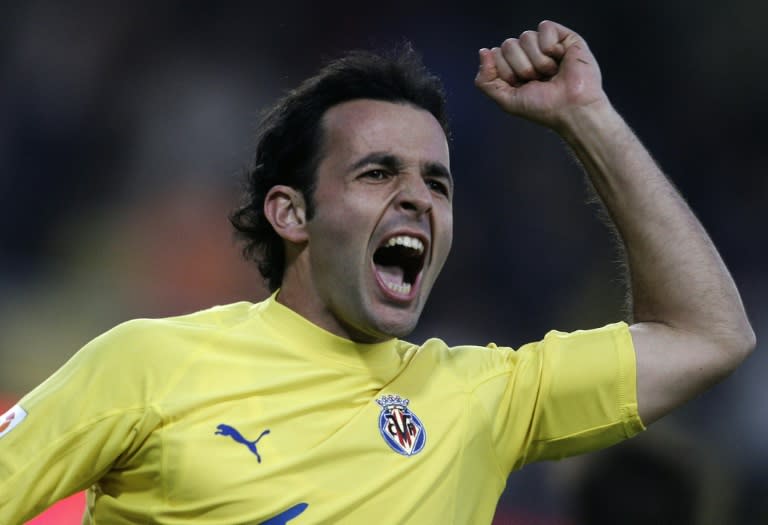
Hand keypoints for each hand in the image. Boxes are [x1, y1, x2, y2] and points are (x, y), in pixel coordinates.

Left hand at [474, 20, 608, 130]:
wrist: (572, 110)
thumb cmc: (543, 108)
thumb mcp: (506, 100)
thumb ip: (486, 80)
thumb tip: (483, 51)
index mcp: (514, 68)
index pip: (495, 54)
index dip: (505, 72)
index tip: (520, 86)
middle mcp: (528, 55)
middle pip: (509, 44)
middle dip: (521, 67)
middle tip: (538, 81)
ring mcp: (546, 45)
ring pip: (526, 36)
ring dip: (537, 61)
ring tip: (551, 73)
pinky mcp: (564, 37)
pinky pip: (544, 27)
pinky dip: (549, 46)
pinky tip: (560, 58)